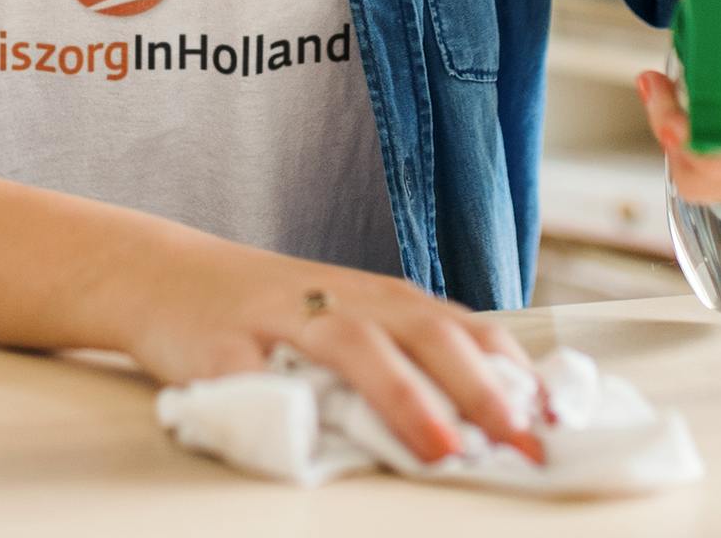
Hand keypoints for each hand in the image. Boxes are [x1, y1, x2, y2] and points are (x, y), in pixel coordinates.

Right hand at [117, 231, 551, 466]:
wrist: (164, 276)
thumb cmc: (267, 313)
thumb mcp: (344, 324)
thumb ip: (404, 360)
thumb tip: (485, 424)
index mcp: (379, 301)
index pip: (461, 329)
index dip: (511, 373)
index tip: (556, 419)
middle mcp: (342, 301)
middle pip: (423, 331)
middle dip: (480, 386)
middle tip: (524, 438)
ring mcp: (285, 321)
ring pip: (358, 345)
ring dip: (406, 395)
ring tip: (444, 444)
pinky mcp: (228, 349)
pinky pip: (271, 378)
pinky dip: (302, 404)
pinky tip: (323, 434)